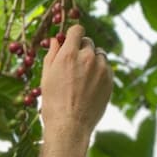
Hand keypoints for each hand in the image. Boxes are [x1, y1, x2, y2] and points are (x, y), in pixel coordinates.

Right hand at [40, 25, 112, 140]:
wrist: (70, 126)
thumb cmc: (53, 103)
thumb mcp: (46, 77)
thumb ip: (52, 54)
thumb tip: (57, 39)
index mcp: (68, 55)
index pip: (77, 30)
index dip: (73, 34)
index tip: (71, 40)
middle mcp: (87, 58)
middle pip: (88, 42)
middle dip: (82, 49)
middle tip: (74, 64)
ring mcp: (101, 69)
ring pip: (99, 55)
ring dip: (92, 60)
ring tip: (83, 77)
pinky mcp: (110, 80)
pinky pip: (106, 68)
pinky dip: (100, 72)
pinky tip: (90, 85)